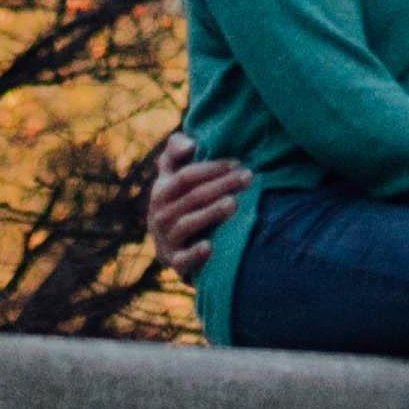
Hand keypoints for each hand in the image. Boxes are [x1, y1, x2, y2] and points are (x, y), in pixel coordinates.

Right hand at [140, 128, 241, 277]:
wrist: (171, 245)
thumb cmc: (179, 200)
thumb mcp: (172, 173)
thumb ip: (175, 150)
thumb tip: (190, 146)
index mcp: (161, 191)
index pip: (185, 176)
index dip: (211, 168)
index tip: (237, 163)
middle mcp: (160, 214)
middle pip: (192, 197)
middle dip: (221, 185)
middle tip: (248, 178)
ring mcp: (166, 239)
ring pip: (188, 224)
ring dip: (211, 213)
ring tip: (234, 203)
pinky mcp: (174, 262)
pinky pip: (181, 260)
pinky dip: (194, 254)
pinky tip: (210, 247)